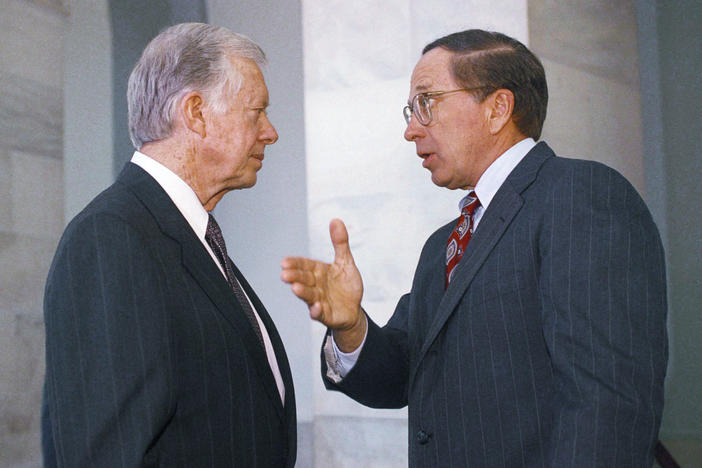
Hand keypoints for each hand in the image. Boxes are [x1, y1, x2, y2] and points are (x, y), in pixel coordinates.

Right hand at [281, 219, 364, 350]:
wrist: (353, 309)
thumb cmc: (345, 285)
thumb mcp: (345, 261)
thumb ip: (340, 242)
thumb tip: (336, 220)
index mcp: (318, 272)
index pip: (304, 266)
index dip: (295, 264)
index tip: (285, 262)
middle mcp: (316, 286)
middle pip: (303, 280)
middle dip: (294, 277)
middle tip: (285, 274)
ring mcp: (319, 300)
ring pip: (308, 296)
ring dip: (302, 292)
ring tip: (295, 288)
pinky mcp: (326, 315)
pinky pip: (319, 314)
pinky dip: (316, 311)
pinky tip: (316, 307)